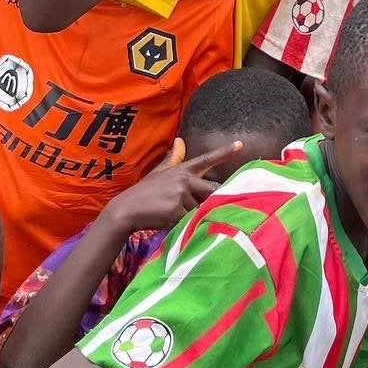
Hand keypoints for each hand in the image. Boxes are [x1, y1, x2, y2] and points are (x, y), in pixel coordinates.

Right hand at [105, 138, 240, 233]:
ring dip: (196, 215)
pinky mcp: (176, 210)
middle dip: (216, 199)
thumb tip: (180, 141)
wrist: (126, 210)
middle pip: (214, 189)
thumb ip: (173, 158)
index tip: (240, 145)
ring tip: (177, 216)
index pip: (207, 159)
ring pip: (202, 208)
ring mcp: (180, 195)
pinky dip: (186, 225)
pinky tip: (173, 224)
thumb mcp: (159, 172)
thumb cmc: (144, 192)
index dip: (224, 152)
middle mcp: (184, 180)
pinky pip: (191, 221)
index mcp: (182, 170)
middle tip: (213, 206)